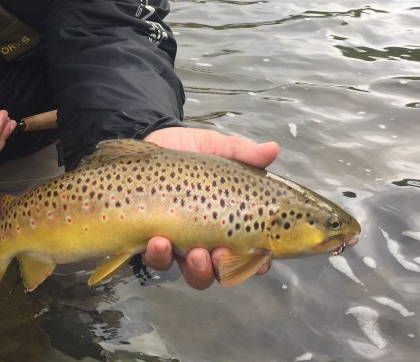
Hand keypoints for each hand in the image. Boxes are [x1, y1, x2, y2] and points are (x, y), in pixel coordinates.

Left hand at [142, 127, 279, 288]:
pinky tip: (158, 241)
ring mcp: (183, 244)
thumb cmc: (187, 149)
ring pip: (196, 274)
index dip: (261, 261)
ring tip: (193, 253)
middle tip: (220, 254)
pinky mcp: (154, 243)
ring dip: (198, 269)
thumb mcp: (214, 145)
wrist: (147, 146)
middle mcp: (211, 238)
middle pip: (226, 269)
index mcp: (233, 218)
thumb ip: (241, 151)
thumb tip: (273, 149)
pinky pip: (159, 261)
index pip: (255, 250)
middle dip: (225, 268)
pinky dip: (161, 256)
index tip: (261, 258)